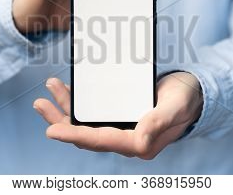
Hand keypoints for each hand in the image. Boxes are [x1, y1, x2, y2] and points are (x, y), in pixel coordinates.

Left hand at [34, 72, 202, 159]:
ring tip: (48, 89)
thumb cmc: (186, 101)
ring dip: (64, 108)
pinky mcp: (119, 116)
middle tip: (40, 104)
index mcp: (139, 143)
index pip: (100, 141)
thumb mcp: (175, 108)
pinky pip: (93, 113)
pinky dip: (78, 102)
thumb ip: (158, 123)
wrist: (192, 95)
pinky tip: (66, 90)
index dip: (74, 136)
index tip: (51, 131)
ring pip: (85, 123)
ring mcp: (120, 127)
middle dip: (60, 120)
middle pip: (85, 135)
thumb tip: (139, 143)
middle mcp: (126, 138)